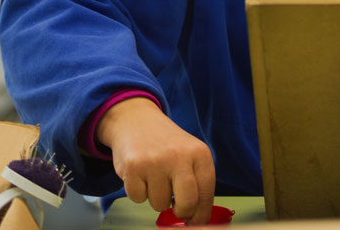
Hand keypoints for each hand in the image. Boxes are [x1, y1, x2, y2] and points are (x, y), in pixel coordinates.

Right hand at [96, 97, 215, 224]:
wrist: (136, 120)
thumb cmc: (166, 145)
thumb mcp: (189, 155)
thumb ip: (196, 184)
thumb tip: (198, 220)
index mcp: (200, 153)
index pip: (206, 194)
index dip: (202, 214)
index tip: (196, 222)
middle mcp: (179, 156)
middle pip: (187, 204)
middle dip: (182, 213)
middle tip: (176, 208)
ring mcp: (156, 161)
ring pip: (159, 204)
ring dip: (156, 197)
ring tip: (154, 177)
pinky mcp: (133, 166)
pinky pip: (138, 198)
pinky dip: (138, 192)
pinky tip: (141, 174)